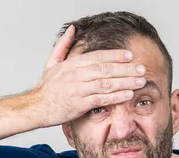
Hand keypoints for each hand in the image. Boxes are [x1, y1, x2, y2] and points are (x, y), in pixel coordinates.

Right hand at [32, 24, 146, 127]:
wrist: (36, 107)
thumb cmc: (46, 88)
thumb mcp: (52, 63)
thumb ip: (63, 45)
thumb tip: (73, 29)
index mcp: (71, 64)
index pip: (98, 56)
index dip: (115, 55)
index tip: (130, 56)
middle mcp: (75, 75)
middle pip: (106, 69)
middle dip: (126, 69)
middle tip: (142, 69)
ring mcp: (78, 90)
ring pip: (106, 83)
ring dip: (126, 82)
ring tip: (140, 81)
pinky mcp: (79, 104)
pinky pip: (102, 99)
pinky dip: (116, 97)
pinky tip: (128, 94)